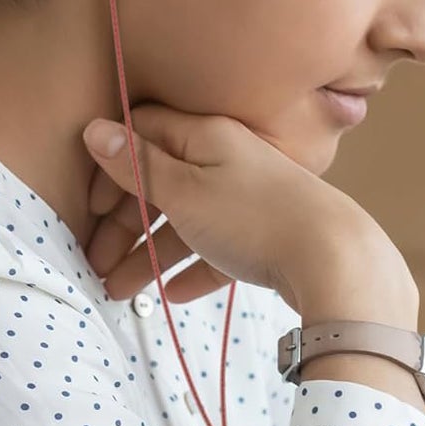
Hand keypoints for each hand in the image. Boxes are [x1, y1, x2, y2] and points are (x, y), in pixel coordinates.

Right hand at [81, 102, 384, 311]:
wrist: (335, 258)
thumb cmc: (254, 216)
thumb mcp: (184, 190)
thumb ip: (138, 166)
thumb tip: (95, 129)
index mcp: (205, 137)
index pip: (144, 134)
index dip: (111, 164)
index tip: (89, 204)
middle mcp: (225, 161)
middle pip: (159, 185)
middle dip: (122, 225)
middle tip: (92, 262)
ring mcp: (245, 199)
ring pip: (183, 224)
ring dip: (147, 257)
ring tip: (117, 294)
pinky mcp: (263, 237)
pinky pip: (216, 250)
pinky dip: (191, 269)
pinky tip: (170, 295)